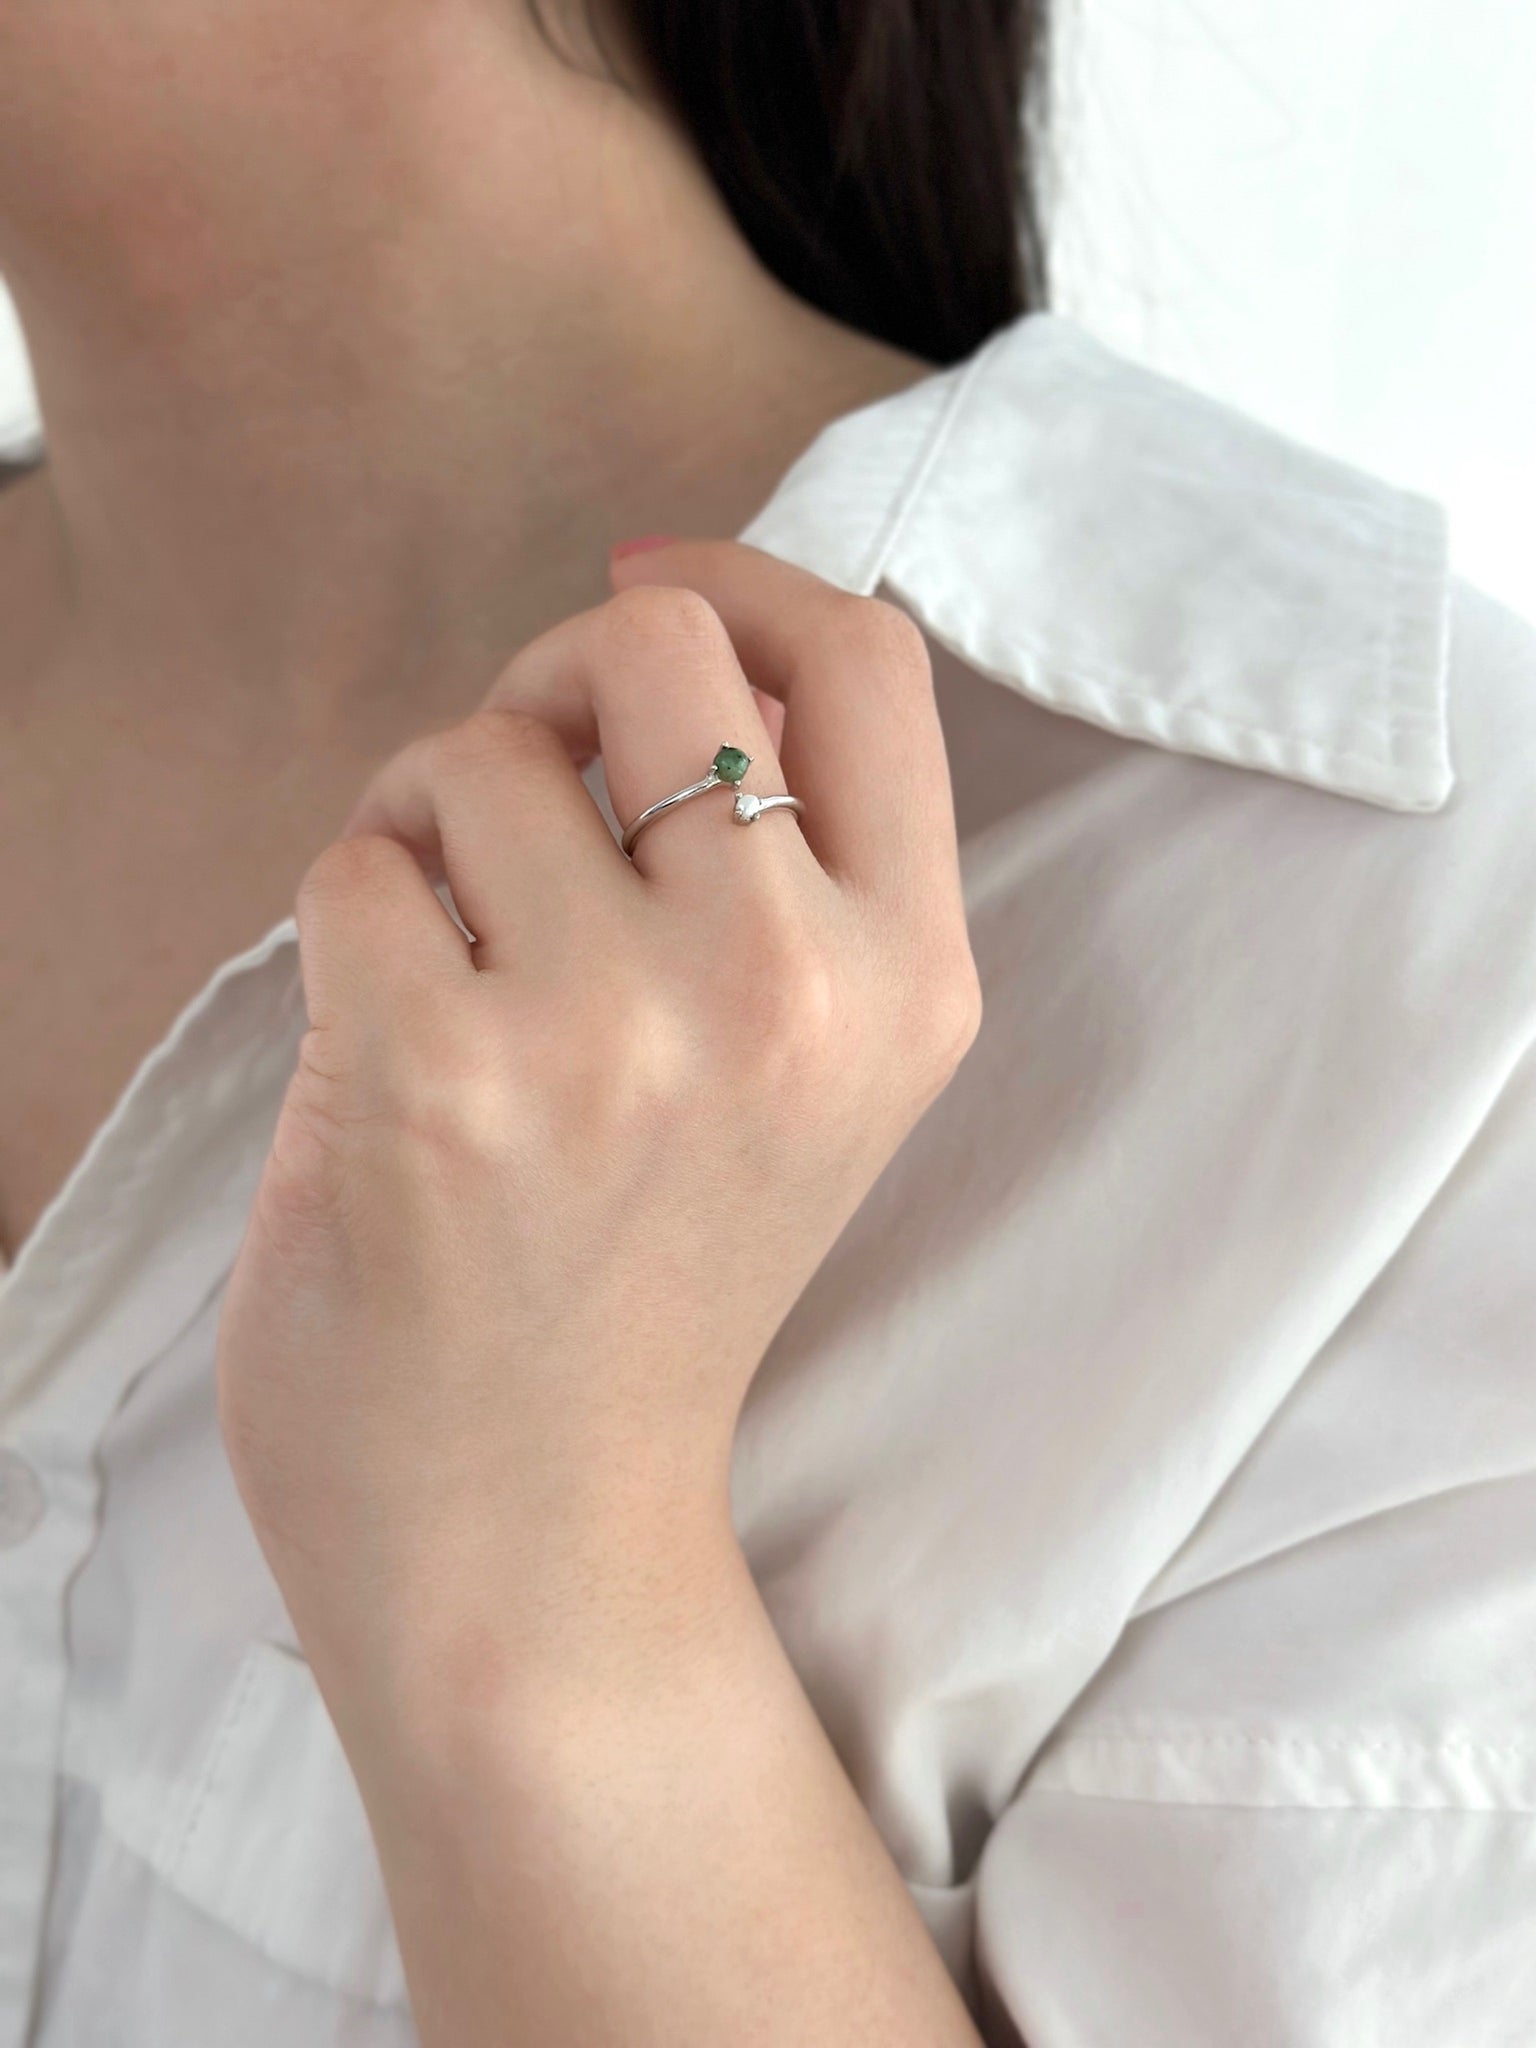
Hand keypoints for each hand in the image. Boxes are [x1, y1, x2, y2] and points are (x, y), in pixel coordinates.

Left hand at [215, 541, 980, 1729]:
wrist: (540, 1545)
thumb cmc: (648, 1293)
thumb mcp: (805, 1079)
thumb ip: (779, 868)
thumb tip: (659, 642)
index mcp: (910, 984)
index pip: (870, 659)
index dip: (744, 583)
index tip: (648, 596)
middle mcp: (798, 988)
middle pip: (658, 646)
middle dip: (554, 685)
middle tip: (513, 804)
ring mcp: (627, 1032)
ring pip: (479, 748)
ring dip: (430, 827)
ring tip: (447, 966)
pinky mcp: (451, 1076)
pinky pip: (357, 860)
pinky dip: (347, 922)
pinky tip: (382, 1044)